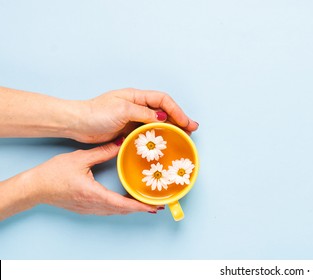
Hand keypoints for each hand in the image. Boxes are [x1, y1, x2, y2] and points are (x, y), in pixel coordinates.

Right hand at [25, 141, 158, 214]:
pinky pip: (107, 210)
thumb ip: (103, 152)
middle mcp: (93, 205)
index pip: (122, 204)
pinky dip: (120, 207)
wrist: (34, 188)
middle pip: (122, 210)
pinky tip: (126, 202)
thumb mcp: (80, 158)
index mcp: (93, 194)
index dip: (140, 206)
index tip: (154, 205)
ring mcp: (89, 209)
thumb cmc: (53, 174)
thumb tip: (121, 142)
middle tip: (157, 203)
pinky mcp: (85, 208)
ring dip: (131, 208)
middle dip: (141, 208)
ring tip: (146, 203)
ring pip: (115, 212)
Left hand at [72, 88, 198, 143]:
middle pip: (164, 110)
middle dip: (180, 119)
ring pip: (158, 122)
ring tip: (183, 136)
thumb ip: (144, 113)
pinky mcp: (128, 129)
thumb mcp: (122, 110)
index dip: (177, 110)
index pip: (163, 100)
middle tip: (192, 130)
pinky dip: (159, 136)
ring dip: (172, 128)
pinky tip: (165, 142)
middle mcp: (137, 105)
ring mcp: (133, 118)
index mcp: (136, 96)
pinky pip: (148, 132)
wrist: (76, 123)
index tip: (186, 123)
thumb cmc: (96, 113)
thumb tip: (162, 117)